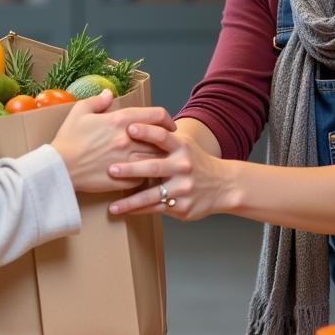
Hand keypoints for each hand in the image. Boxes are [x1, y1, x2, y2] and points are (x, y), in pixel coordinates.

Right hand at [51, 90, 175, 193]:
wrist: (58, 167)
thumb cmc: (68, 138)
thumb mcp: (80, 112)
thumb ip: (98, 101)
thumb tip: (110, 93)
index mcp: (120, 120)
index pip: (156, 115)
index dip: (166, 118)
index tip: (169, 124)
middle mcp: (128, 140)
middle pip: (161, 138)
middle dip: (165, 140)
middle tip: (166, 142)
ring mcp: (127, 161)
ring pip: (155, 159)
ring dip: (159, 158)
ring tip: (159, 158)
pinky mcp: (123, 180)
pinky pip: (145, 177)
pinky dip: (146, 175)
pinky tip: (143, 173)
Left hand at [107, 124, 235, 220]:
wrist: (223, 185)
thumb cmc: (195, 161)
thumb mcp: (184, 144)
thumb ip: (162, 138)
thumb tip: (131, 123)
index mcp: (182, 147)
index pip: (162, 136)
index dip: (146, 131)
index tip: (129, 127)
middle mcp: (183, 166)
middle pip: (154, 167)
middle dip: (131, 169)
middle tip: (111, 169)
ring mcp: (183, 188)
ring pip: (152, 195)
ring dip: (131, 201)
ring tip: (113, 206)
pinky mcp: (182, 207)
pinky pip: (156, 209)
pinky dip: (139, 211)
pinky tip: (125, 211)